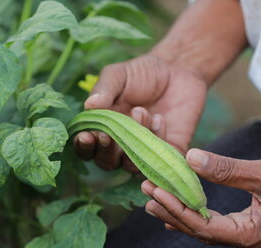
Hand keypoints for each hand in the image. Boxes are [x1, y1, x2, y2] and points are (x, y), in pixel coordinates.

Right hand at [74, 54, 206, 171]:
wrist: (177, 70)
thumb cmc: (142, 74)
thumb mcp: (118, 75)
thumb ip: (104, 89)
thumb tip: (89, 105)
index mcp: (102, 128)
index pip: (87, 148)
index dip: (84, 147)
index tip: (87, 136)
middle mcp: (120, 145)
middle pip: (106, 162)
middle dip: (106, 151)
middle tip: (109, 134)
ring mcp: (143, 151)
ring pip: (132, 164)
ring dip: (134, 141)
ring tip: (141, 111)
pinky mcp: (167, 152)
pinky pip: (160, 160)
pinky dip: (158, 139)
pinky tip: (159, 118)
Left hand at [142, 149, 260, 247]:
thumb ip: (227, 169)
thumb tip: (191, 158)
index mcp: (251, 235)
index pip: (203, 227)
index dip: (177, 210)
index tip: (155, 192)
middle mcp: (249, 240)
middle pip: (200, 230)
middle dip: (172, 211)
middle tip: (146, 194)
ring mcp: (251, 234)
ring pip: (208, 227)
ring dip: (182, 212)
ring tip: (156, 200)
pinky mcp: (255, 224)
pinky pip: (219, 222)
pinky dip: (199, 212)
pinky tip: (184, 206)